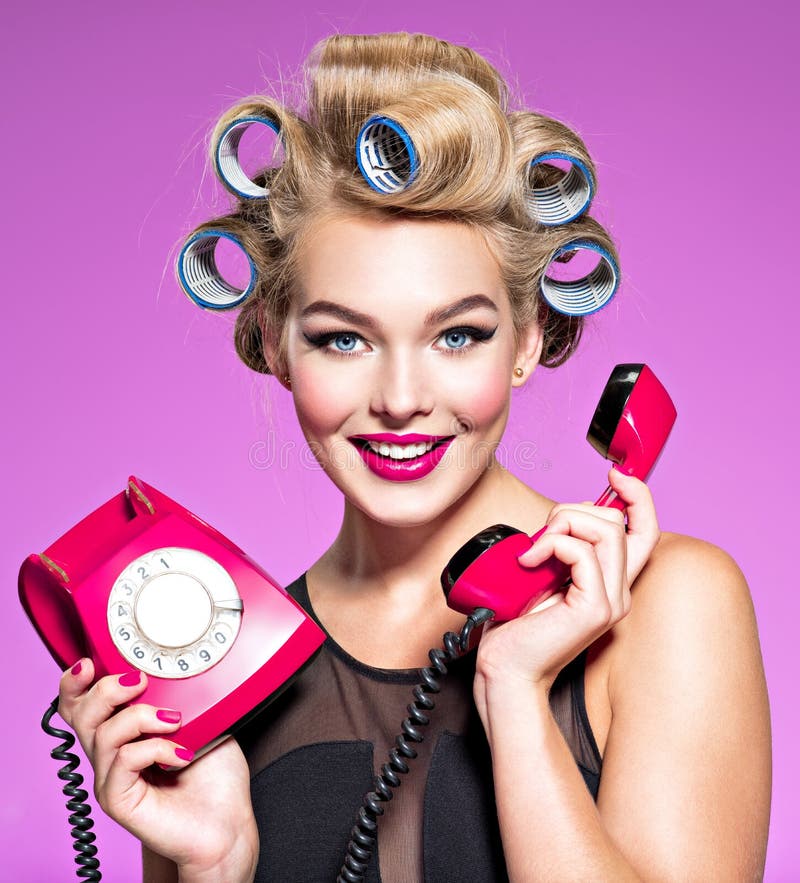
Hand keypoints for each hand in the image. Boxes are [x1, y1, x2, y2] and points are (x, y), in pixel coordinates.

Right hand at [58, 661, 257, 879]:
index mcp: (125, 733)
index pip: (83, 705)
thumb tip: (168, 671)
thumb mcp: (201, 720)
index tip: (92, 663)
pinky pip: (123, 761)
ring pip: (103, 733)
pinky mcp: (118, 800)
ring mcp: (112, 778)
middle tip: (140, 681)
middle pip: (81, 714)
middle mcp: (112, 755)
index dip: (76, 683)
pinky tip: (181, 755)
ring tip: (175, 721)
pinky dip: (154, 748)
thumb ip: (178, 696)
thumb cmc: (215, 775)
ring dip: (141, 716)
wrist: (227, 822)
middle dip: (106, 689)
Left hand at [474, 468, 659, 696]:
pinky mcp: (595, 608)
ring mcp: (611, 601)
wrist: (505, 667)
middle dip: (573, 510)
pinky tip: (530, 562)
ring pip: (606, 529)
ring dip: (562, 524)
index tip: (614, 475)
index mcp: (611, 581)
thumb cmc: (517, 624)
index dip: (637, 496)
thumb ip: (563, 546)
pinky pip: (582, 552)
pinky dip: (552, 544)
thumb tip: (565, 516)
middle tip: (541, 533)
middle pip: (618, 520)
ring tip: (535, 548)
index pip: (644, 530)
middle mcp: (619, 591)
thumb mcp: (543, 571)